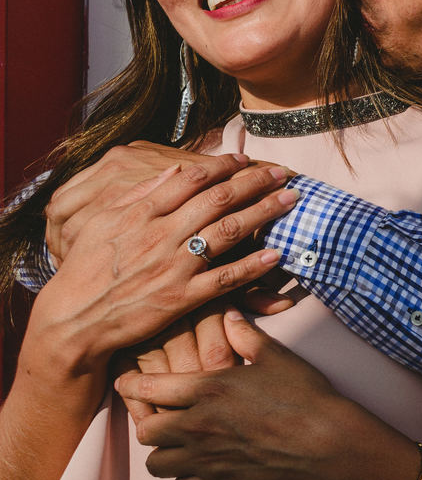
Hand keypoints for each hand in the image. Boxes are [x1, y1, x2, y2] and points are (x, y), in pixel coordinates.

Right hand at [29, 157, 295, 369]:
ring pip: (229, 231)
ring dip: (265, 212)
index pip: (192, 179)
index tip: (246, 159)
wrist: (73, 321)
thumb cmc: (85, 270)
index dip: (224, 166)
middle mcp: (161, 235)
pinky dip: (254, 265)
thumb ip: (139, 195)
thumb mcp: (101, 223)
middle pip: (219, 199)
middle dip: (256, 182)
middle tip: (282, 172)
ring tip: (291, 200)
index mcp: (141, 213)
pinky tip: (277, 254)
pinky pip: (226, 279)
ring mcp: (174, 267)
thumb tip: (175, 170)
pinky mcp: (182, 298)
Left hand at [114, 309, 348, 479]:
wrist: (326, 441)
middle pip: (145, 431)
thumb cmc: (303, 395)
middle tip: (164, 416)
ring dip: (164, 454)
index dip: (132, 384)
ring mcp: (207, 459)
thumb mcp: (276, 356)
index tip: (128, 381)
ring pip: (156, 464)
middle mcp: (198, 426)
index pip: (148, 388)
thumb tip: (227, 315)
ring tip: (180, 444)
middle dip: (149, 423)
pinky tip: (199, 470)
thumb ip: (244, 335)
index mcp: (208, 389)